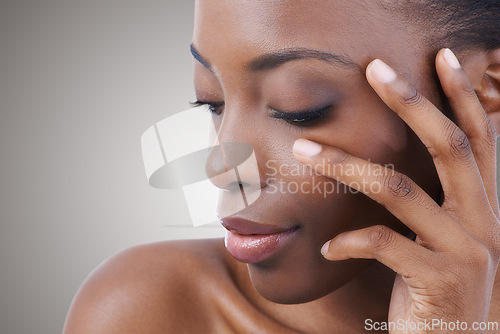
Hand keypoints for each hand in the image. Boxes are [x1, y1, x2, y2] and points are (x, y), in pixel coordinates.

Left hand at [293, 48, 499, 332]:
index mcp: (482, 207)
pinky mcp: (438, 280)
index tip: (443, 58)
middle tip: (375, 68)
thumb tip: (383, 166)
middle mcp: (483, 222)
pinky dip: (346, 241)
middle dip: (412, 102)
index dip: (463, 96)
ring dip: (346, 165)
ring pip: (400, 189)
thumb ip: (425, 204)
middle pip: (448, 146)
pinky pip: (382, 244)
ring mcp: (465, 251)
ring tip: (304, 151)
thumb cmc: (434, 289)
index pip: (478, 139)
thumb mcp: (436, 240)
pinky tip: (325, 249)